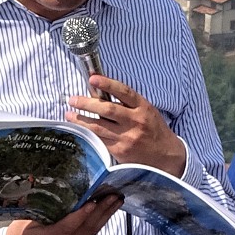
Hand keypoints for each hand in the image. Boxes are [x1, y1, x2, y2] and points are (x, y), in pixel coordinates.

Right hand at [3, 192, 120, 234]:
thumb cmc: (17, 234)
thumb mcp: (25, 220)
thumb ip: (42, 208)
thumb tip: (58, 189)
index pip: (67, 227)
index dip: (81, 215)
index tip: (93, 202)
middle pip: (85, 229)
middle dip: (102, 211)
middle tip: (114, 196)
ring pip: (91, 232)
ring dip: (105, 216)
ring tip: (117, 201)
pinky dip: (100, 223)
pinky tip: (107, 212)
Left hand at [67, 75, 185, 175]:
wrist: (166, 156)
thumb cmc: (153, 129)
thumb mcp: (145, 111)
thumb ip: (126, 103)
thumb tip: (98, 91)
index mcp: (143, 107)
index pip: (124, 92)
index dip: (107, 83)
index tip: (92, 78)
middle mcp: (136, 121)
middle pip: (107, 109)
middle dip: (86, 103)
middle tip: (72, 99)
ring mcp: (127, 137)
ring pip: (98, 126)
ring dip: (80, 119)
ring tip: (68, 114)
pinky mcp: (120, 151)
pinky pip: (99, 139)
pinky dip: (87, 133)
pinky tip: (79, 129)